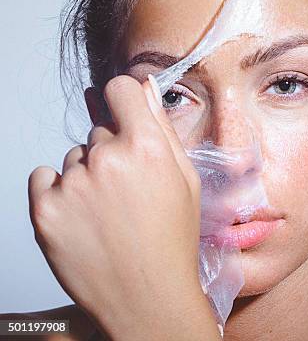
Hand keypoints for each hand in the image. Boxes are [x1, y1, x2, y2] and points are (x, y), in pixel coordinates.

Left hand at [28, 75, 219, 339]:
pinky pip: (45, 178)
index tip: (124, 113)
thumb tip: (146, 91)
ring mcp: (73, 185)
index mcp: (147, 148)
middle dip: (112, 151)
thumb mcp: (185, 181)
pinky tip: (83, 216)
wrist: (147, 296)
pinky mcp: (45, 210)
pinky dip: (59, 192)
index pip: (120, 89)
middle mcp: (107, 160)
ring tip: (107, 212)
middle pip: (99, 130)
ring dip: (86, 175)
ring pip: (74, 158)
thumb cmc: (171, 242)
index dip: (123, 100)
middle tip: (127, 190)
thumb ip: (163, 130)